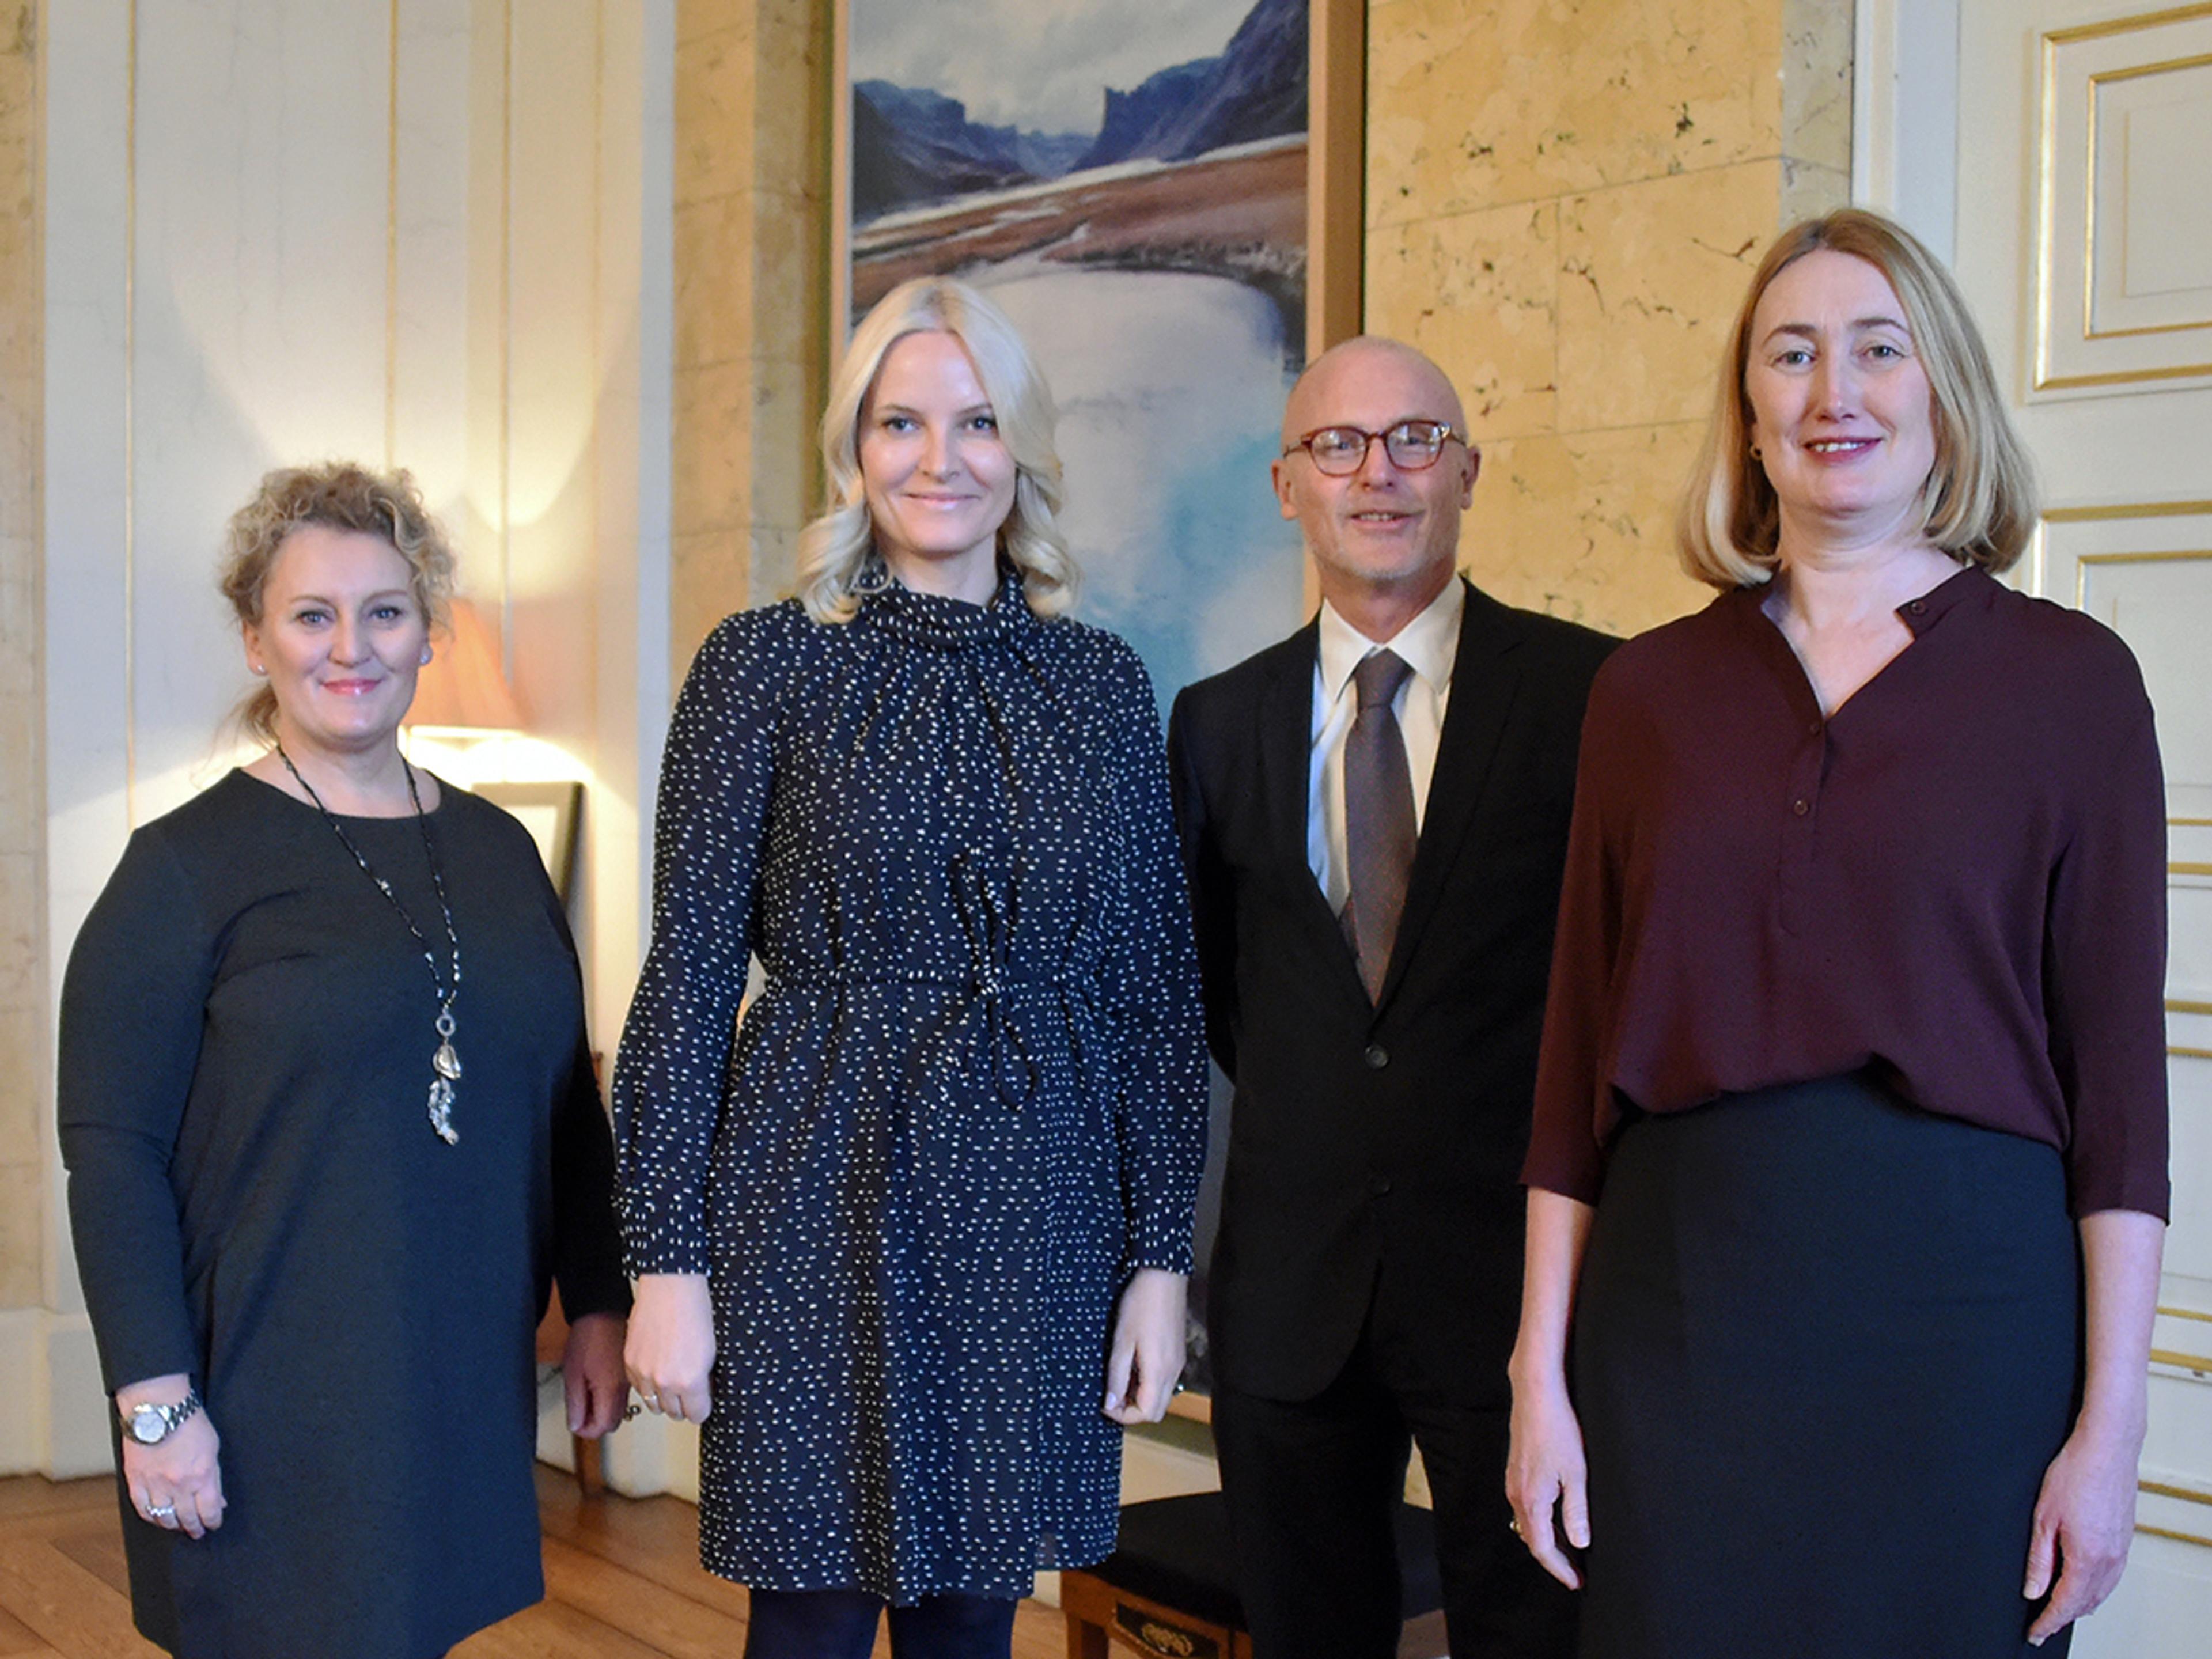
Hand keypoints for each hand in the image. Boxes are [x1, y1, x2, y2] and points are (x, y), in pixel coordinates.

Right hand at [118, 1377, 223, 1538]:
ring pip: (164, 1518)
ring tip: (179, 1526)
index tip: (213, 1524)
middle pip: (188, 1518)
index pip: (210, 1511)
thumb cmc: (189, 1422)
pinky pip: (143, 1510)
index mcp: (202, 1475)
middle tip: (197, 1532)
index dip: (213, 1522)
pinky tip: (158, 1518)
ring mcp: (155, 1485)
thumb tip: (217, 1499)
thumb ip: (214, 1476)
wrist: (158, 1408)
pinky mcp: (136, 1481)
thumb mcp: (213, 1447)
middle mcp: (179, 1485)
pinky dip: (151, 1518)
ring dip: (173, 1525)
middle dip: (195, 1528)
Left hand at [563, 1311, 629, 1437]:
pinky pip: (622, 1397)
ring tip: (586, 1398)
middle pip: (613, 1423)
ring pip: (620, 1411)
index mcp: (610, 1390)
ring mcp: (630, 1381)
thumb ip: (575, 1404)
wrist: (604, 1312)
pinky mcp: (630, 1374)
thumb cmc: (589, 1336)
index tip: (575, 1424)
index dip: (585, 1431)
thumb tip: (576, 1424)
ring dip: (603, 1412)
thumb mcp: (573, 1373)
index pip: (602, 1427)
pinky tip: (597, 1388)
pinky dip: (609, 1401)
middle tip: (579, 1414)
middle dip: (595, 1424)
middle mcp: (625, 1388)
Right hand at [624, 1273, 714, 1422]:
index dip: (703, 1406)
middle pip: (675, 1413)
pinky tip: (657, 1369)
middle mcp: (664, 1382)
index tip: (704, 1400)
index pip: (698, 1415)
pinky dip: (647, 1383)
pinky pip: (638, 1388)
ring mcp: (644, 1373)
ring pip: (654, 1404)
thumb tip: (702, 1396)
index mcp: (690, 1381)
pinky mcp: (629, 1363)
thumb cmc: (695, 1311)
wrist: (670, 1288)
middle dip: (684, 1403)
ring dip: (664, 1397)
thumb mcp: (712, 1351)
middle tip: (689, 1388)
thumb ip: (705, 1380)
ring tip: (673, 1379)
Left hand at [1103, 1269, 1186, 1424]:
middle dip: (1132, 1410)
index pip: (1145, 1413)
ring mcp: (1177, 1363)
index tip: (1105, 1403)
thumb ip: (1117, 1376)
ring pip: (1160, 1397)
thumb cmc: (1140, 1304)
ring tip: (1120, 1378)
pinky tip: (1133, 1366)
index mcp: (1159, 1371)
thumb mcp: (1121, 1342)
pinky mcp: (1177, 1354)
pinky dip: (1148, 1384)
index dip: (1123, 1415)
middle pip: (1155, 1411)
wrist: (1163, 1276)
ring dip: (1139, 1397)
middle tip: (1111, 1395)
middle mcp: (1173, 1372)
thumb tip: (1110, 1404)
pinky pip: (1164, 1381)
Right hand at [1505, 1366, 1587, 1589]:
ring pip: (1526, 1524)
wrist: (1535, 1393)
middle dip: (1553, 1559)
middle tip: (1575, 1573)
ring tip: (1568, 1551)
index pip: (1542, 1548)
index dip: (1560, 1569)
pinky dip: (1539, 1523)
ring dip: (1546, 1541)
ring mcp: (1513, 1482)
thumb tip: (1579, 1543)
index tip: (1576, 1582)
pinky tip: (1555, 1519)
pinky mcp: (1515, 1471)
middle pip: (1531, 1540)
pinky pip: (1525, 1508)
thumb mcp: (1576, 1473)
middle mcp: (1516, 1494)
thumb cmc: (1557, 1429)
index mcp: (1531, 1499)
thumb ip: (1576, 1511)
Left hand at [2023, 1419, 2140, 1644]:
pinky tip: (2085, 1588)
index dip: (2048, 1622)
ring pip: (2101, 1593)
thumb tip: (2033, 1590)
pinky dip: (2096, 1590)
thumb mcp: (2044, 1517)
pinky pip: (2111, 1578)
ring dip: (2080, 1606)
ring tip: (2059, 1613)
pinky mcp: (2125, 1541)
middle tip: (2042, 1627)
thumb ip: (2039, 1559)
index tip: (2034, 1633)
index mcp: (2087, 1557)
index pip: (2065, 1603)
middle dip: (2063, 1618)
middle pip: (2085, 1602)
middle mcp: (2109, 1560)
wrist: (2107, 1448)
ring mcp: (2121, 1551)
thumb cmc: (2074, 1473)